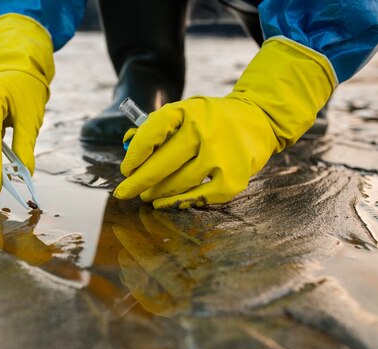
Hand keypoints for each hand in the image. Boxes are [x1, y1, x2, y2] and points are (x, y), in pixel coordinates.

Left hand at [114, 38, 335, 208]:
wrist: (258, 119)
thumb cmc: (210, 120)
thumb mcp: (184, 113)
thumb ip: (155, 128)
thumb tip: (126, 145)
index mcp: (187, 111)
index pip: (151, 134)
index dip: (134, 156)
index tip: (125, 170)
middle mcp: (204, 131)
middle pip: (161, 164)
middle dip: (138, 182)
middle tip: (125, 192)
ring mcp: (221, 154)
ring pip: (177, 183)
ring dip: (156, 193)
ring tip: (147, 195)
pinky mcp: (234, 177)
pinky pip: (198, 197)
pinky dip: (177, 203)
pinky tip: (164, 203)